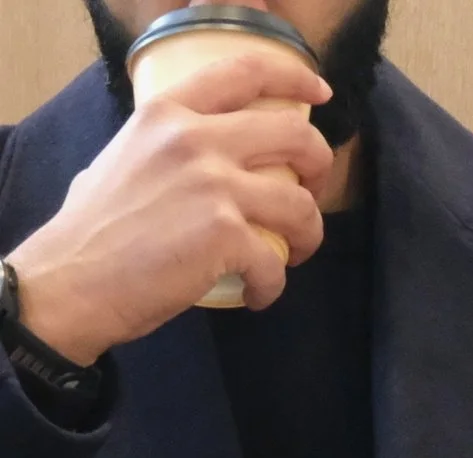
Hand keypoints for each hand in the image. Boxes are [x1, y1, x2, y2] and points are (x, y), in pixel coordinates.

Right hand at [5, 50, 333, 366]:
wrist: (74, 278)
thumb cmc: (95, 229)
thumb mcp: (126, 156)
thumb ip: (167, 146)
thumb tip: (196, 155)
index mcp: (169, 112)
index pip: (246, 71)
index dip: (294, 78)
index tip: (319, 94)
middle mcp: (194, 139)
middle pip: (296, 136)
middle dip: (320, 169)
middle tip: (312, 197)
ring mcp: (212, 185)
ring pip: (301, 206)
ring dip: (307, 236)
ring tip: (288, 255)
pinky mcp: (224, 234)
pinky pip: (275, 264)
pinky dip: (272, 286)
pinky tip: (255, 293)